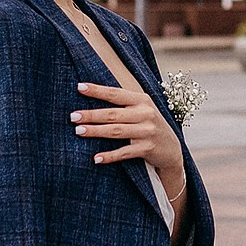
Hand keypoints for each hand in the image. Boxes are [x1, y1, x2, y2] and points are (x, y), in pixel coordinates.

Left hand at [70, 79, 186, 207]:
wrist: (172, 149)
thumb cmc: (150, 126)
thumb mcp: (142, 110)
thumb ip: (124, 104)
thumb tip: (94, 95)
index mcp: (142, 100)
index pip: (116, 94)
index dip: (97, 90)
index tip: (79, 87)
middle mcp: (146, 114)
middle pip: (113, 114)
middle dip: (92, 115)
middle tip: (72, 116)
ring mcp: (147, 131)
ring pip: (116, 131)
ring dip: (96, 132)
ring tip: (78, 131)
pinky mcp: (148, 148)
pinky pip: (124, 152)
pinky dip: (110, 156)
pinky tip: (96, 158)